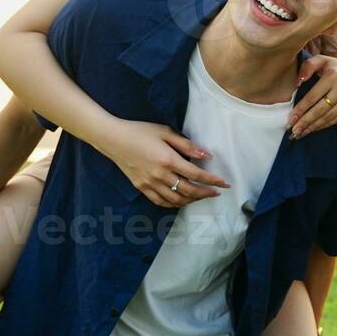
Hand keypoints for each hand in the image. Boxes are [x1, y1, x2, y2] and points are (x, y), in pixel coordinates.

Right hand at [100, 120, 227, 207]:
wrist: (113, 139)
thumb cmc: (140, 131)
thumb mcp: (165, 132)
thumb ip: (187, 145)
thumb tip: (206, 155)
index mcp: (168, 159)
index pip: (196, 174)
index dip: (212, 180)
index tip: (224, 183)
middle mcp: (159, 175)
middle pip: (188, 190)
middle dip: (205, 193)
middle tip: (216, 192)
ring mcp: (149, 183)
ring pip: (176, 199)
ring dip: (192, 200)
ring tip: (201, 196)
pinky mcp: (141, 187)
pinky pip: (160, 201)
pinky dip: (174, 204)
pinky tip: (182, 200)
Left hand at [288, 56, 336, 137]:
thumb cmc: (335, 68)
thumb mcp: (321, 60)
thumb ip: (308, 66)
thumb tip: (298, 81)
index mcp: (332, 75)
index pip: (313, 96)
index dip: (301, 109)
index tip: (290, 120)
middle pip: (321, 109)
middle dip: (306, 121)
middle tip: (294, 131)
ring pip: (330, 116)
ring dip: (314, 126)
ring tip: (301, 133)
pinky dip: (326, 125)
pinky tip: (315, 128)